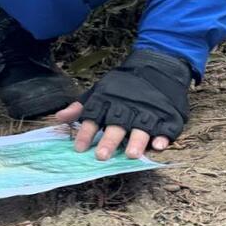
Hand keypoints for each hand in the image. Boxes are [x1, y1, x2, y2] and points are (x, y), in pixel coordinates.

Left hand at [55, 50, 192, 160]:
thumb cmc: (122, 87)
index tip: (79, 148)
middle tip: (101, 156)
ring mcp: (148, 111)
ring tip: (131, 155)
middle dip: (109, 140)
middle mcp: (127, 107)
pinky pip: (165, 128)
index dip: (86, 132)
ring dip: (136, 141)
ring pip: (141, 128)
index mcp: (108, 100)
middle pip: (117, 124)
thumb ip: (81, 107)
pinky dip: (163, 137)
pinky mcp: (166, 116)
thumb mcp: (99, 91)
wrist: (157, 69)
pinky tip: (158, 146)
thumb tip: (59, 118)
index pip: (94, 116)